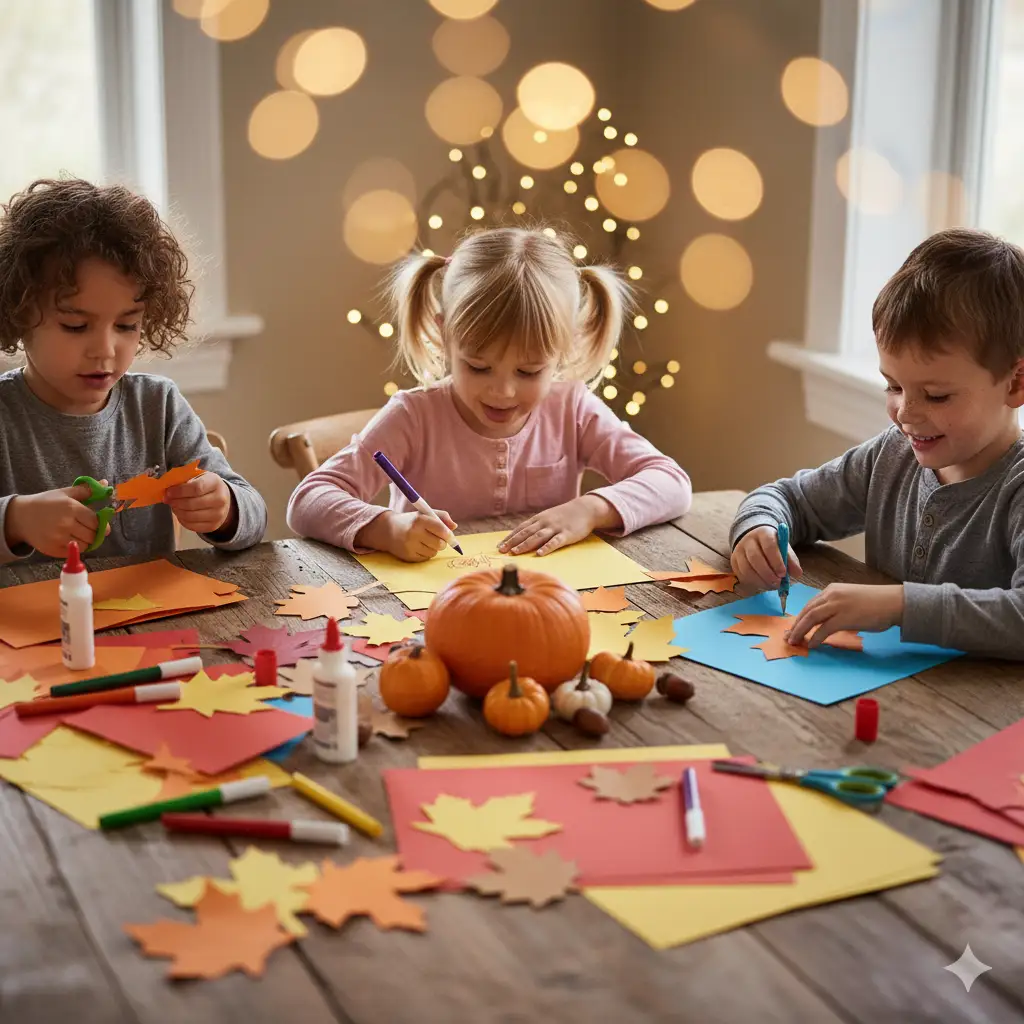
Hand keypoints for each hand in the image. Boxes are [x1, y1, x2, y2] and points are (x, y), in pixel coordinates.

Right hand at [4, 484, 108, 557]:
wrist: (20, 516)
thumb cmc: (46, 503)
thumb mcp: (65, 493)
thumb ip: (86, 490)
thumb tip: (105, 483)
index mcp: (71, 508)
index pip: (96, 521)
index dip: (100, 523)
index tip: (98, 523)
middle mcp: (66, 523)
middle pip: (92, 535)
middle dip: (94, 533)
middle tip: (88, 529)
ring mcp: (59, 538)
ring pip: (85, 545)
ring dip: (86, 541)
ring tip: (78, 534)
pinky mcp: (53, 549)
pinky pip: (73, 552)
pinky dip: (75, 548)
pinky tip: (69, 540)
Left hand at [164, 472, 234, 535]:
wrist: (223, 499)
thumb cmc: (206, 486)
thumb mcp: (199, 477)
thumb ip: (184, 481)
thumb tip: (167, 491)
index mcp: (215, 483)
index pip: (196, 488)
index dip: (179, 491)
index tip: (168, 492)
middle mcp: (220, 499)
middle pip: (191, 504)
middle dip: (176, 502)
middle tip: (168, 500)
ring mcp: (218, 514)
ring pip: (190, 516)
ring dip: (177, 511)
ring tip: (174, 506)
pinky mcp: (213, 526)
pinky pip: (192, 526)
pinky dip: (182, 520)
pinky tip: (180, 513)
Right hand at [382, 509, 457, 561]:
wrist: (388, 531)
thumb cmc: (411, 521)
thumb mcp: (424, 514)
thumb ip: (441, 517)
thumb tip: (454, 526)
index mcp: (419, 520)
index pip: (441, 529)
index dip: (448, 534)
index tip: (449, 536)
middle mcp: (414, 533)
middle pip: (440, 544)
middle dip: (442, 542)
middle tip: (437, 538)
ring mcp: (410, 546)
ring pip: (434, 552)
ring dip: (434, 548)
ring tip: (426, 541)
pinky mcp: (408, 556)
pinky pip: (426, 558)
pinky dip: (426, 553)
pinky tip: (419, 547)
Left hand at [498, 495, 613, 556]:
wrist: (585, 509)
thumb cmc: (565, 515)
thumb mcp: (548, 517)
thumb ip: (536, 526)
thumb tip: (521, 536)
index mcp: (539, 519)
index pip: (521, 528)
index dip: (510, 537)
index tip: (499, 546)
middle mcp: (545, 522)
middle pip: (526, 533)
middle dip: (513, 542)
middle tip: (502, 551)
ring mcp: (556, 528)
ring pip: (537, 537)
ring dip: (525, 545)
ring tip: (515, 552)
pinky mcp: (567, 534)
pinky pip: (555, 542)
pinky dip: (546, 547)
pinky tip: (539, 554)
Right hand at [731, 525, 802, 590]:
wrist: (754, 539)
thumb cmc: (772, 546)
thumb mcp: (783, 548)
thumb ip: (791, 560)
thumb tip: (797, 573)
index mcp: (763, 533)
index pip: (769, 546)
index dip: (776, 561)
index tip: (783, 574)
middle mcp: (748, 541)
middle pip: (755, 558)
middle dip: (767, 573)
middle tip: (777, 583)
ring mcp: (738, 551)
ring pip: (746, 569)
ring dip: (760, 581)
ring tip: (771, 586)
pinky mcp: (734, 562)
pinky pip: (741, 575)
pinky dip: (753, 583)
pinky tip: (762, 584)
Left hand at [785, 583, 904, 647]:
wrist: (893, 602)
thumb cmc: (875, 603)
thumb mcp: (850, 599)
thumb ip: (835, 606)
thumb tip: (823, 621)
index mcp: (832, 589)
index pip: (810, 604)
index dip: (799, 617)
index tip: (792, 627)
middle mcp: (832, 595)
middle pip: (807, 611)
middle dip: (795, 625)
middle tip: (788, 637)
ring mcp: (838, 605)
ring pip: (811, 618)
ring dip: (800, 631)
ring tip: (794, 641)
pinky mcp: (845, 618)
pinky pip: (824, 629)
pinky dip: (815, 637)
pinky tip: (811, 644)